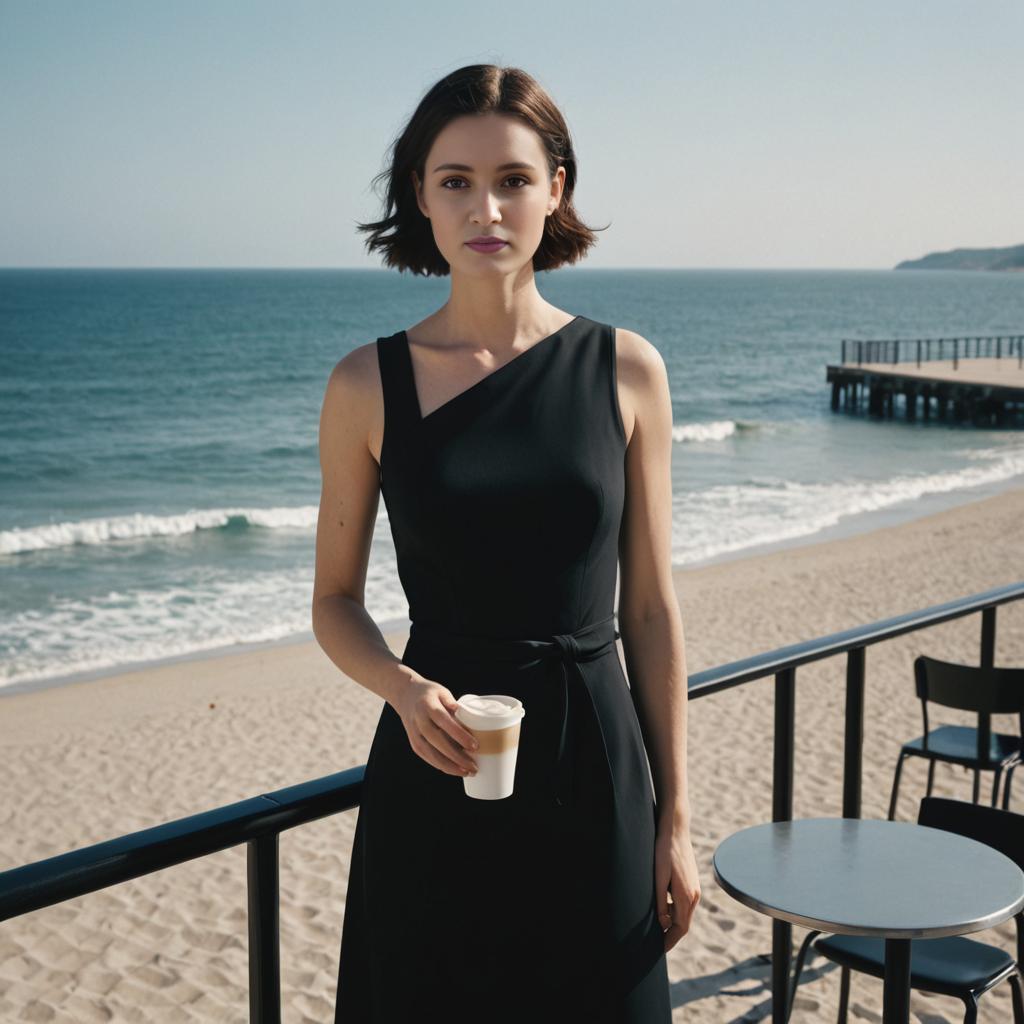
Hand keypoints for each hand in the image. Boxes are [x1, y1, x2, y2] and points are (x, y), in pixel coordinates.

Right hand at [393, 675, 479, 777]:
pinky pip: (428, 758)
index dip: (459, 735)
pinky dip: (442, 766)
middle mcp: (419, 722)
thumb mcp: (441, 691)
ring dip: (450, 766)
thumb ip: (453, 703)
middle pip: (438, 742)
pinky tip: (455, 770)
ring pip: (432, 755)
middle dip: (457, 757)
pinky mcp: (414, 744)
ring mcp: (415, 735)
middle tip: (474, 766)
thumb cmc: (428, 693)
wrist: (405, 696)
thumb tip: (466, 714)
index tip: (474, 745)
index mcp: (428, 706)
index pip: (444, 722)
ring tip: (468, 772)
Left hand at [655, 820, 700, 951]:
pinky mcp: (692, 883)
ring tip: (658, 930)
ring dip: (674, 924)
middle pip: (684, 925)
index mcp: (686, 896)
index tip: (659, 950)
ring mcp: (695, 889)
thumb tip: (663, 923)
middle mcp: (694, 896)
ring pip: (686, 915)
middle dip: (672, 936)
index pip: (680, 928)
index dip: (670, 941)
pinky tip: (664, 911)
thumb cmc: (663, 853)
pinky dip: (676, 913)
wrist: (676, 831)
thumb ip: (660, 902)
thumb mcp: (658, 878)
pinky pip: (686, 905)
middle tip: (657, 945)